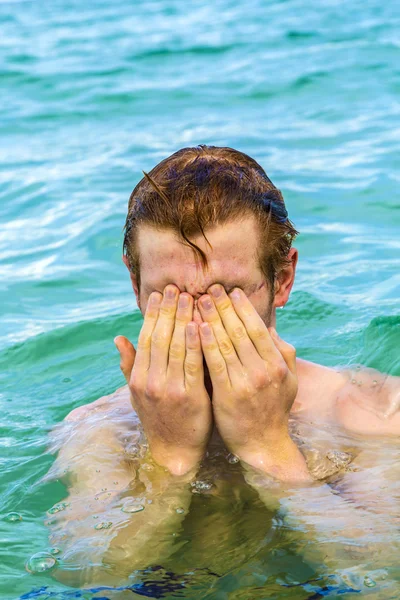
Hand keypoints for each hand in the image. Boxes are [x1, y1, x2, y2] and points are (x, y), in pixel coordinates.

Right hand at [115, 285, 212, 475]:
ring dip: (184, 319)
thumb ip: (129, 365)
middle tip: (177, 288)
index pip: (146, 338)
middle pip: (161, 337)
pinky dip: (196, 343)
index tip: (160, 294)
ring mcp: (169, 390)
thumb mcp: (137, 394)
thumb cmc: (159, 419)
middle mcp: (150, 382)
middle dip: (169, 310)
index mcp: (138, 379)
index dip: (153, 314)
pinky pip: (193, 365)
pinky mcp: (190, 398)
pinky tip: (201, 325)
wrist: (175, 453)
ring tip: (191, 298)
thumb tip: (118, 338)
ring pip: (177, 347)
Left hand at [198, 285, 310, 480]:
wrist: (264, 444)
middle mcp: (264, 370)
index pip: (257, 328)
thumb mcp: (288, 379)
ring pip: (225, 343)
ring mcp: (246, 382)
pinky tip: (196, 327)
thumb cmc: (274, 409)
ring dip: (210, 318)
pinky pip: (214, 363)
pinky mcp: (228, 395)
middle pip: (239, 331)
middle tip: (210, 288)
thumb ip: (281, 351)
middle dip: (223, 307)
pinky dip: (205, 343)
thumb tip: (269, 326)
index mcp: (278, 363)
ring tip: (198, 300)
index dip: (243, 308)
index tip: (231, 291)